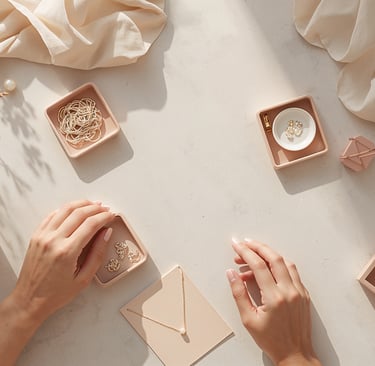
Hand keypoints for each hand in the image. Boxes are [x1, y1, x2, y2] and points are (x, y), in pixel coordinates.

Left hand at [12, 200, 114, 322]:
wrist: (29, 300)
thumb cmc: (56, 294)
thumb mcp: (84, 279)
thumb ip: (98, 253)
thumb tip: (106, 233)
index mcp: (67, 252)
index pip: (91, 224)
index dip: (104, 217)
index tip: (112, 216)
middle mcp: (53, 240)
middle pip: (79, 213)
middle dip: (96, 208)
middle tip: (106, 209)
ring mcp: (43, 236)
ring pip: (65, 210)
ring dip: (81, 204)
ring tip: (93, 205)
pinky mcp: (36, 236)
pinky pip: (52, 215)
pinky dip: (65, 209)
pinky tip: (74, 210)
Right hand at [226, 239, 320, 365]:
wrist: (295, 354)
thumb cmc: (272, 340)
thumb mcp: (248, 319)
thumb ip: (239, 293)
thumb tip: (231, 274)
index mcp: (274, 298)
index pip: (258, 265)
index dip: (246, 252)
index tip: (236, 245)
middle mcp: (289, 291)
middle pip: (273, 258)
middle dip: (257, 247)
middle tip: (244, 243)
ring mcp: (299, 291)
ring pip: (285, 262)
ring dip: (268, 254)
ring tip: (253, 255)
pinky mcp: (303, 293)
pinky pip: (292, 271)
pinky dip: (279, 264)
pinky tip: (268, 266)